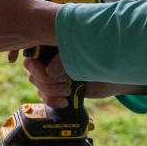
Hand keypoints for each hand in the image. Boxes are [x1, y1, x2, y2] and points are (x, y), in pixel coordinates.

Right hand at [19, 52, 146, 107]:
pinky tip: (64, 102)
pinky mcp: (58, 86)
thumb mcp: (83, 53)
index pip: (31, 56)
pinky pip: (45, 95)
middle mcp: (50, 56)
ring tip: (67, 93)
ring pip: (38, 84)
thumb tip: (51, 72)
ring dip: (50, 92)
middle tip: (65, 85)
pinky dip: (51, 100)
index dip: (37, 68)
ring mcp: (53, 72)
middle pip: (33, 72)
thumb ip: (66, 59)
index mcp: (53, 43)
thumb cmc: (101, 54)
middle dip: (46, 82)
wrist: (115, 70)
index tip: (51, 74)